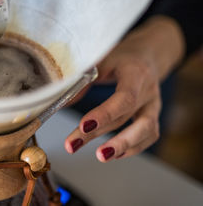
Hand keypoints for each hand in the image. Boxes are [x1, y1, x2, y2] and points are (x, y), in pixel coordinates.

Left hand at [64, 15, 184, 161]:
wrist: (147, 55)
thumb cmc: (120, 57)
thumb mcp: (100, 59)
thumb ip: (83, 77)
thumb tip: (59, 98)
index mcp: (135, 72)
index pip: (124, 97)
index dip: (104, 113)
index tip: (83, 125)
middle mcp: (148, 90)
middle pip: (126, 117)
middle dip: (99, 134)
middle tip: (73, 145)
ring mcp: (153, 105)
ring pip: (145, 130)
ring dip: (121, 147)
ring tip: (99, 157)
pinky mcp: (153, 115)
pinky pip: (149, 136)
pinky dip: (133, 148)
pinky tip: (113, 154)